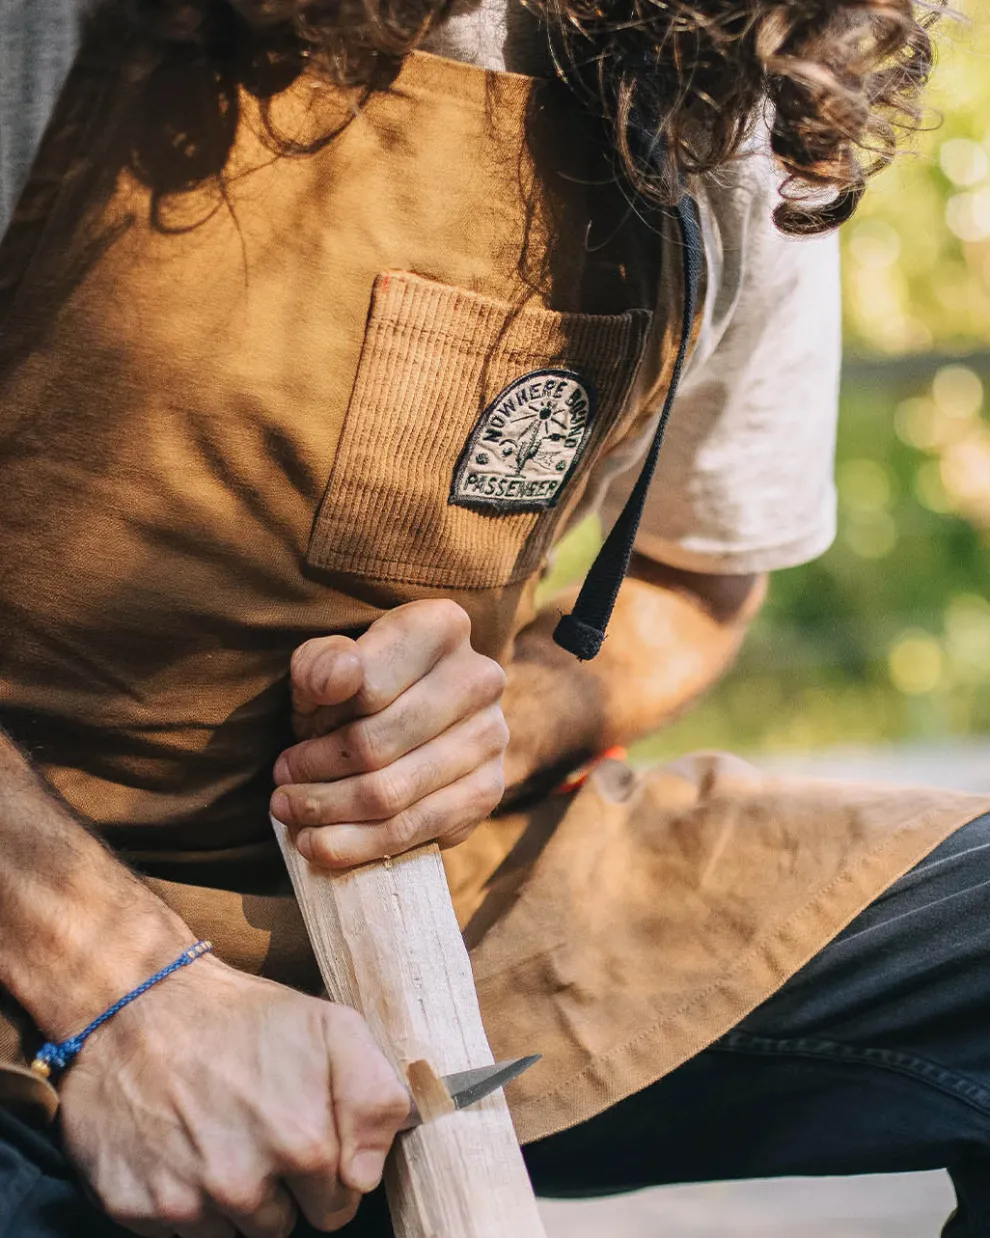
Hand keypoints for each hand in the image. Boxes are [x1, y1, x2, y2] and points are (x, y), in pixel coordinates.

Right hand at [60, 956, 409, 1236]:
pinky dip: (185, 1201)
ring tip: (218, 1134)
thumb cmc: (241, 1016)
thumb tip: (371, 1173)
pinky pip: (181, 1235)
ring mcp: (186, 1203)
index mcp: (302, 1143)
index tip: (305, 1135)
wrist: (135, 1006)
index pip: (336, 1207)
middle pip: (283, 1227)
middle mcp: (243, 1185)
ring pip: (234, 1234)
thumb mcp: (331, 1027)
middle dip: (280, 1190)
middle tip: (258, 1131)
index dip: (325, 1174)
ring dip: (232, 1200)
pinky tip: (181, 1149)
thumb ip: (374, 1099)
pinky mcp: (138, 1212)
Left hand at [270, 600, 508, 867]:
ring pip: (392, 795)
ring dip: (329, 813)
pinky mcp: (489, 790)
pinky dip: (359, 846)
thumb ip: (321, 663)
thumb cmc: (357, 686)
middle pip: (377, 745)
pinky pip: (417, 830)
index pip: (367, 687)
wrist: (408, 713)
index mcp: (441, 626)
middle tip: (281, 788)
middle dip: (315, 775)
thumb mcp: (326, 664)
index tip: (291, 737)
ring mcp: (491, 736)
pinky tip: (322, 845)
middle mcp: (480, 677)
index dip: (318, 720)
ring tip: (293, 815)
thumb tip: (336, 681)